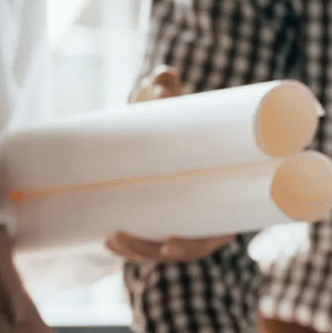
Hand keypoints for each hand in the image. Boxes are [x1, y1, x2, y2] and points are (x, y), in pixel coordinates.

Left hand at [103, 64, 234, 264]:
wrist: (174, 120)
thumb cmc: (184, 116)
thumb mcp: (179, 104)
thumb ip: (169, 90)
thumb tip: (164, 81)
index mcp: (224, 199)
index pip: (214, 235)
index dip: (192, 246)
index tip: (170, 244)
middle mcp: (207, 216)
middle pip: (181, 249)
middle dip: (150, 251)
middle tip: (121, 237)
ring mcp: (184, 219)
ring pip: (161, 249)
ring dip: (136, 251)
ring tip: (110, 240)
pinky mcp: (163, 217)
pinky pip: (150, 239)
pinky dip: (129, 245)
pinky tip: (108, 242)